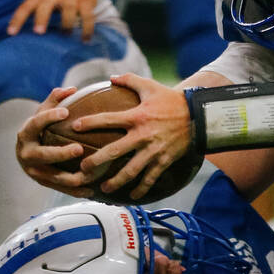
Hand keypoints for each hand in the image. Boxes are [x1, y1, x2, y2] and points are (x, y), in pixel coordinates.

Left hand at [7, 0, 98, 40]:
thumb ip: (33, 6)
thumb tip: (18, 26)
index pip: (26, 6)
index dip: (17, 19)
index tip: (11, 33)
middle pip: (46, 5)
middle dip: (41, 18)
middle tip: (39, 32)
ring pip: (68, 10)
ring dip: (66, 24)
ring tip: (66, 35)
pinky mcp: (86, 2)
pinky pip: (87, 17)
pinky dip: (87, 29)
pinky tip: (85, 40)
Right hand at [15, 87, 97, 197]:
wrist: (28, 154)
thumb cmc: (41, 130)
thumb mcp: (44, 114)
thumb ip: (55, 100)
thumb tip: (72, 89)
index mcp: (26, 134)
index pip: (35, 124)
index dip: (49, 117)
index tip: (66, 112)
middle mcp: (25, 153)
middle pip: (42, 154)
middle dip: (59, 153)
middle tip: (78, 149)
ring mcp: (33, 171)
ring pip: (51, 176)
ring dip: (70, 177)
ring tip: (89, 174)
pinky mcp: (42, 183)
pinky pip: (59, 189)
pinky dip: (75, 191)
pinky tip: (91, 190)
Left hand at [71, 74, 193, 200]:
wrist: (198, 115)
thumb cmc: (171, 100)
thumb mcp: (150, 86)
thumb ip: (129, 80)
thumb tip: (110, 78)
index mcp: (136, 116)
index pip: (107, 119)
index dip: (89, 123)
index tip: (74, 127)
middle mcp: (142, 135)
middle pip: (113, 151)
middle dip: (96, 161)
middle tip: (83, 168)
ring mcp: (153, 150)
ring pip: (130, 170)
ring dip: (115, 180)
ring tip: (104, 187)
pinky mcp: (164, 160)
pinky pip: (151, 177)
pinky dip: (141, 188)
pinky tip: (132, 195)